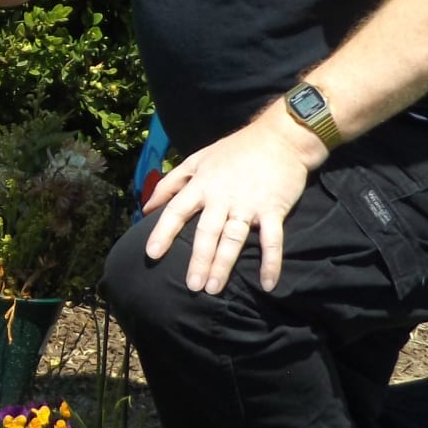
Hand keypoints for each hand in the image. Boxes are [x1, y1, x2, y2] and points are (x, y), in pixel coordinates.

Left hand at [142, 113, 321, 293]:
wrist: (280, 138)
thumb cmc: (235, 150)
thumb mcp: (197, 159)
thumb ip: (171, 182)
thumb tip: (146, 206)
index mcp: (202, 184)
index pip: (177, 210)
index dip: (163, 232)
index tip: (152, 254)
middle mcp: (222, 196)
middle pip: (206, 232)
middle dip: (198, 260)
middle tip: (192, 286)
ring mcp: (248, 204)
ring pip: (233, 239)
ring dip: (224, 265)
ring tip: (214, 289)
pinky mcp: (274, 210)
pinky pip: (272, 240)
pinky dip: (271, 262)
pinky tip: (268, 285)